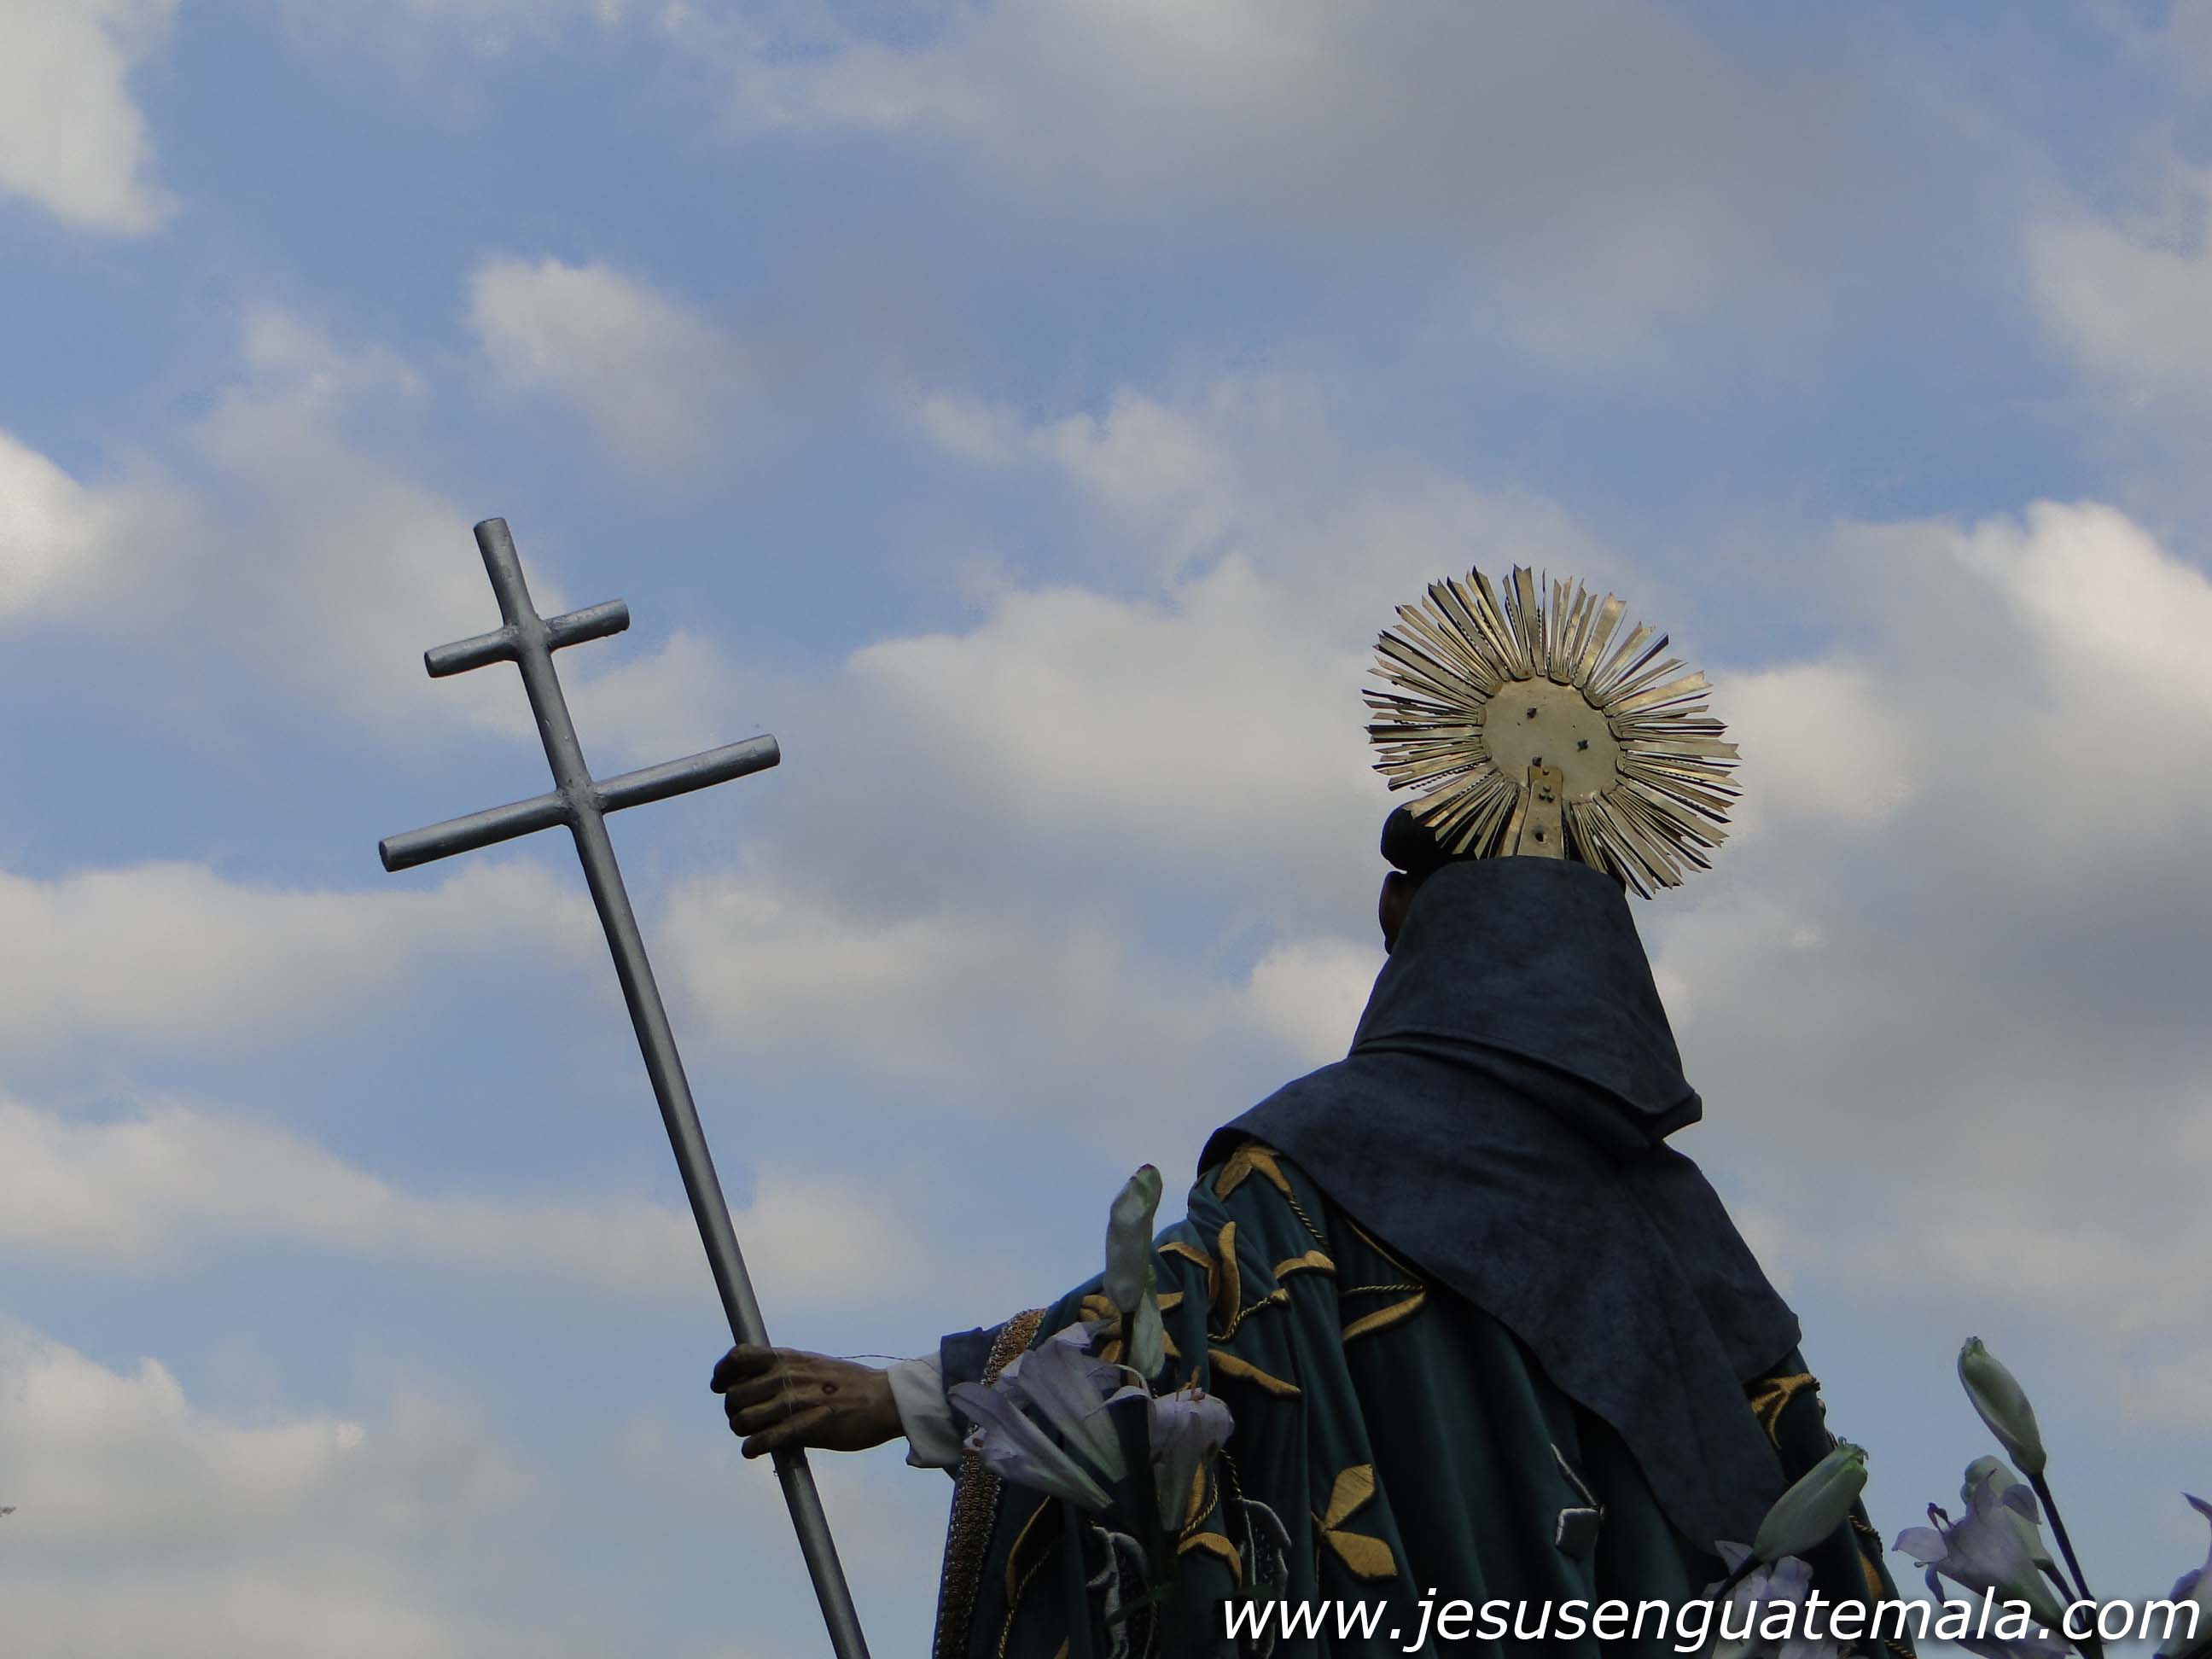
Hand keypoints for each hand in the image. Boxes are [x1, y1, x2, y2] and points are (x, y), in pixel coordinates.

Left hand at [709, 1344, 902, 1458]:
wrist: (885, 1399)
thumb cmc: (848, 1384)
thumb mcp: (813, 1364)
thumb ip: (784, 1368)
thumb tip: (752, 1378)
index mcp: (789, 1358)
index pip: (738, 1357)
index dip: (722, 1373)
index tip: (720, 1386)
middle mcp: (787, 1376)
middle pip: (734, 1394)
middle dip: (733, 1410)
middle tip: (744, 1419)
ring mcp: (796, 1401)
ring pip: (743, 1418)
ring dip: (742, 1431)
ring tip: (751, 1436)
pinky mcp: (807, 1427)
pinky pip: (765, 1439)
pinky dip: (753, 1448)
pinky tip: (753, 1451)